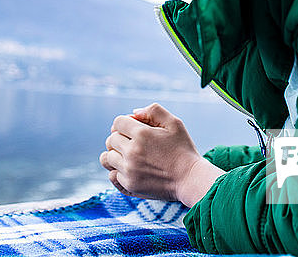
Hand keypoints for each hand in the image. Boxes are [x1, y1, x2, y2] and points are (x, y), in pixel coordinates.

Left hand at [99, 103, 224, 205]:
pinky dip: (117, 171)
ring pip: (107, 158)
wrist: (190, 178)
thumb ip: (154, 111)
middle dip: (120, 138)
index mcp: (142, 134)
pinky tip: (130, 169)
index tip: (135, 128)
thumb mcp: (174, 123)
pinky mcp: (129, 185)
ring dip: (116, 155)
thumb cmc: (183, 150)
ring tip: (128, 156)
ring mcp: (129, 170)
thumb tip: (134, 113)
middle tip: (135, 142)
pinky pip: (111, 176)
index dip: (125, 123)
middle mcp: (132, 152)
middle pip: (110, 139)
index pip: (117, 123)